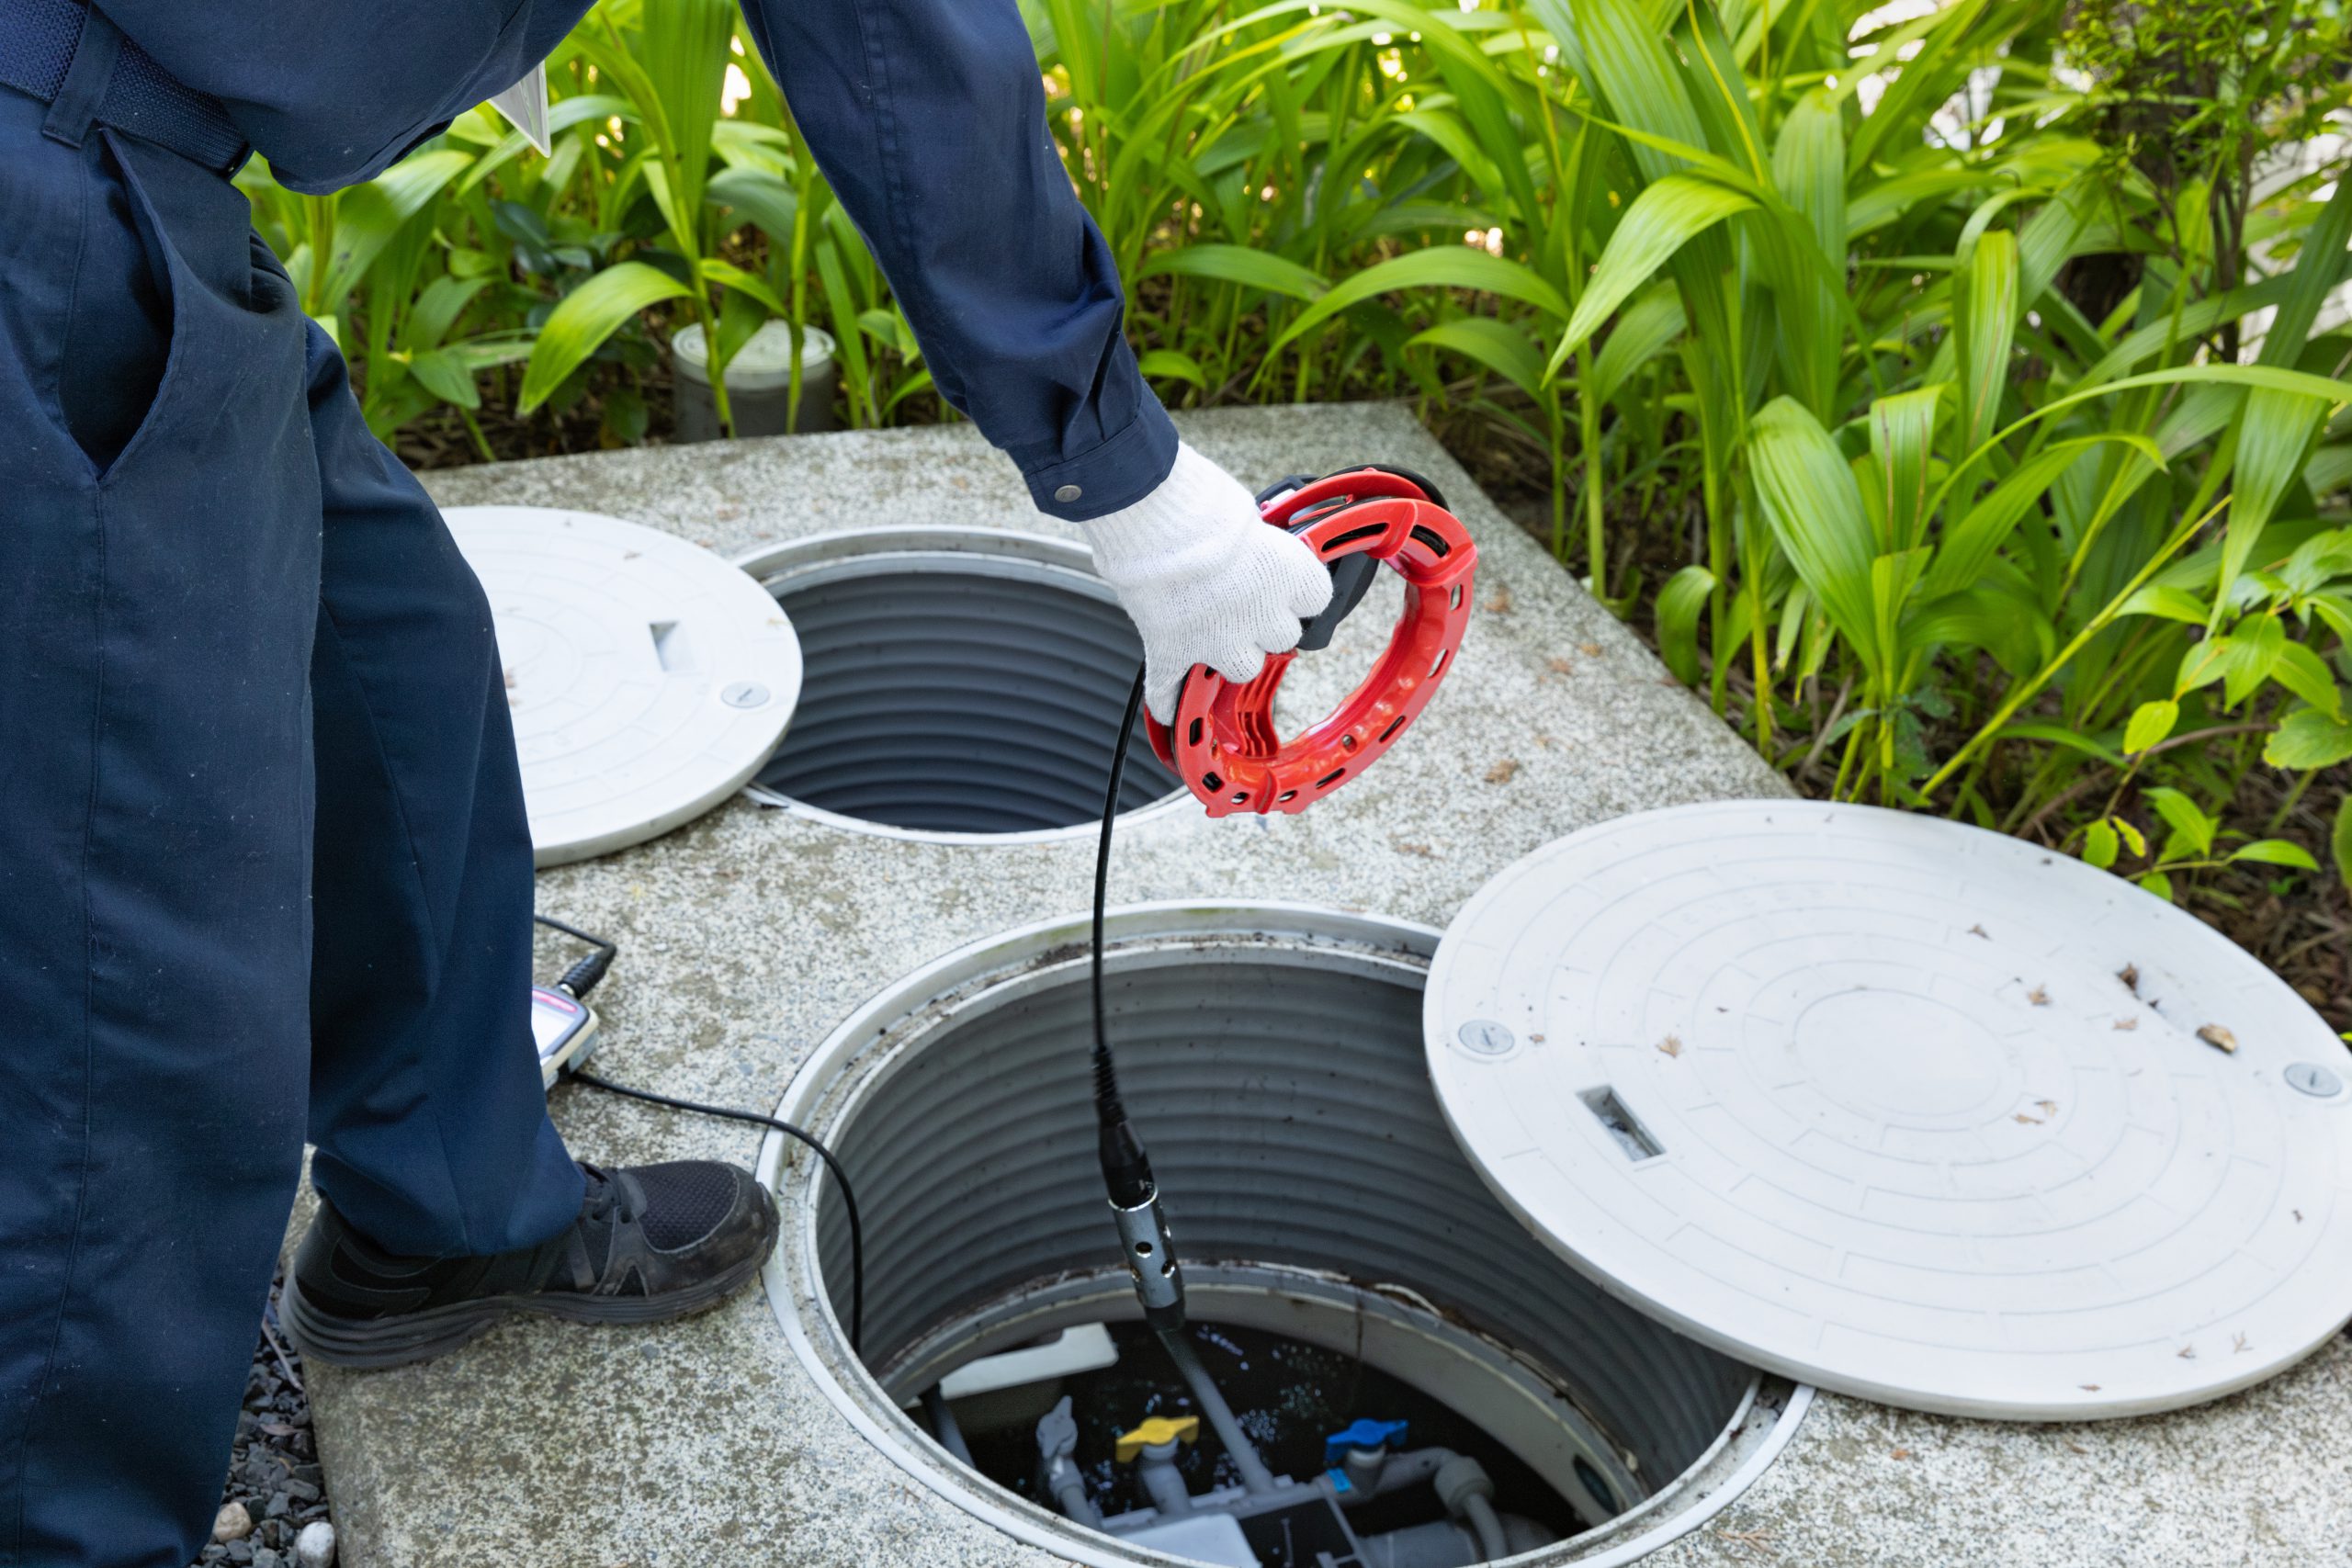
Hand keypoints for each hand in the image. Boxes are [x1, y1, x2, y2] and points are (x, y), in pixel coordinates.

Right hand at [1078, 443, 1334, 721]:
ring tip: (1213, 634)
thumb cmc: (1197, 502)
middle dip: (1264, 621)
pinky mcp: (1171, 650)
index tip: (1285, 581)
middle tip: (1242, 600)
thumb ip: (1255, 545)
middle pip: (1280, 637)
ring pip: (1241, 667)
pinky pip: (1171, 690)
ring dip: (1230, 654)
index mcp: (1289, 575)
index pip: (1315, 599)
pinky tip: (1170, 708)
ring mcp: (1216, 639)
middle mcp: (1260, 615)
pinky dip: (1170, 699)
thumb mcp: (1248, 514)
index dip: (1296, 590)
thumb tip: (1244, 548)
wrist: (1151, 517)